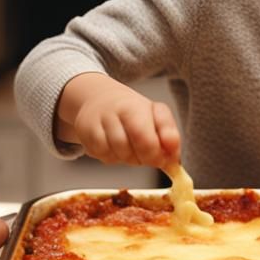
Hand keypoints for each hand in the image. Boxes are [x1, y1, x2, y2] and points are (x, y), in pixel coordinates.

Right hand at [57, 74, 180, 168]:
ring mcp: (97, 124)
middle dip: (143, 159)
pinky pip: (102, 157)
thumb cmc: (134, 112)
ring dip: (128, 159)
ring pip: (115, 155)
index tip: (162, 159)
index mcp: (134, 108)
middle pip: (128, 149)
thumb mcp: (157, 115)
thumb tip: (174, 159)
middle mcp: (112, 113)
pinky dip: (113, 159)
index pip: (143, 137)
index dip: (154, 154)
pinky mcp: (85, 135)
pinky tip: (117, 149)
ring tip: (133, 149)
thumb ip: (169, 135)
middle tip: (149, 156)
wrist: (101, 99)